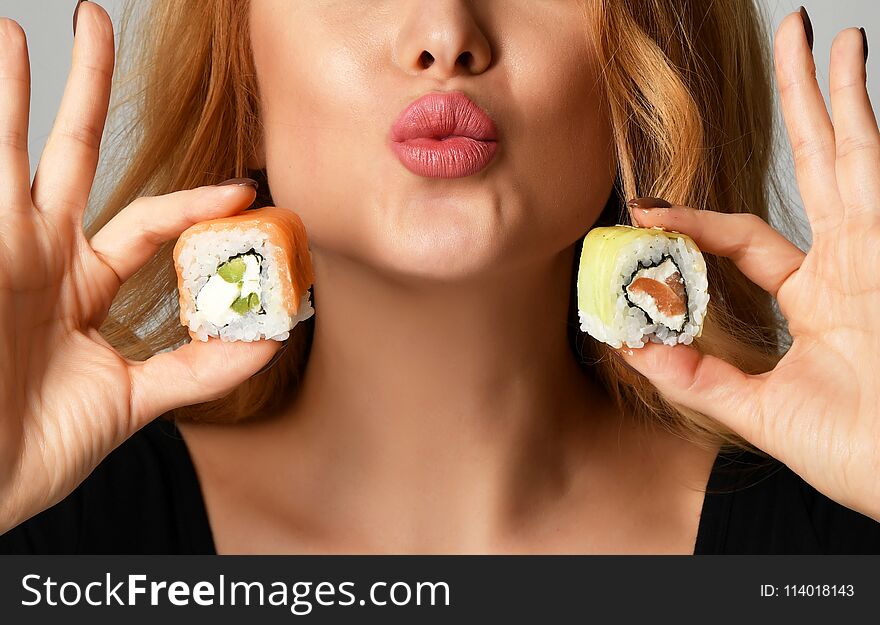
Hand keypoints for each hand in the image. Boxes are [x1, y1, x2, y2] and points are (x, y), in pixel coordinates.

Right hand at [0, 4, 278, 532]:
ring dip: (7, 88)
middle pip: (69, 154)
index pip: (145, 220)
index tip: (248, 189)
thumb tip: (272, 337)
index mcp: (80, 283)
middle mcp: (38, 254)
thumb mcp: (136, 400)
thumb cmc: (37, 447)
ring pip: (8, 150)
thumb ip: (200, 367)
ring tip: (12, 25)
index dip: (194, 203)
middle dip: (87, 92)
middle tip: (95, 20)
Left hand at [617, 12, 879, 520]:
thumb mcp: (761, 412)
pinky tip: (848, 70)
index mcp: (819, 297)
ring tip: (817, 32)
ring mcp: (877, 251)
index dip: (697, 221)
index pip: (748, 239)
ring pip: (849, 152)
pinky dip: (858, 120)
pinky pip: (869, 171)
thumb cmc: (860, 455)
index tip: (645, 210)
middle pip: (816, 168)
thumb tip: (630, 347)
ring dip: (831, 92)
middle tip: (787, 45)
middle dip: (799, 109)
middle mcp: (850, 263)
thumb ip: (699, 378)